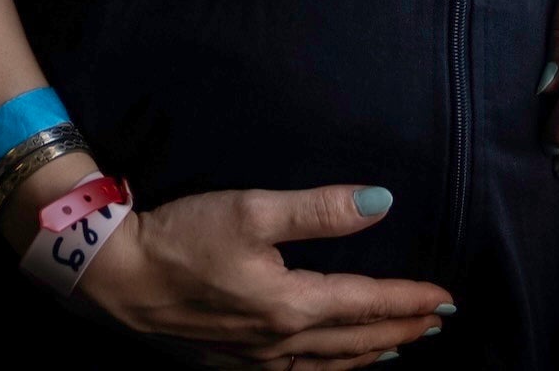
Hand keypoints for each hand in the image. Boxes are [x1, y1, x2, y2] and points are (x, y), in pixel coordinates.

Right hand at [62, 181, 453, 367]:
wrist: (111, 278)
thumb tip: (382, 203)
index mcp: (290, 305)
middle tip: (438, 323)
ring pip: (328, 364)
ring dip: (369, 353)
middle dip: (401, 330)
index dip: (409, 300)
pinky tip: (331, 361)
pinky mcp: (228, 363)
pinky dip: (329, 366)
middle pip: (354, 340)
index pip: (366, 303)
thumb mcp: (253, 209)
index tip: (446, 298)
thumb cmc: (181, 236)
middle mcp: (279, 343)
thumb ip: (320, 210)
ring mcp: (253, 360)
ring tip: (399, 346)